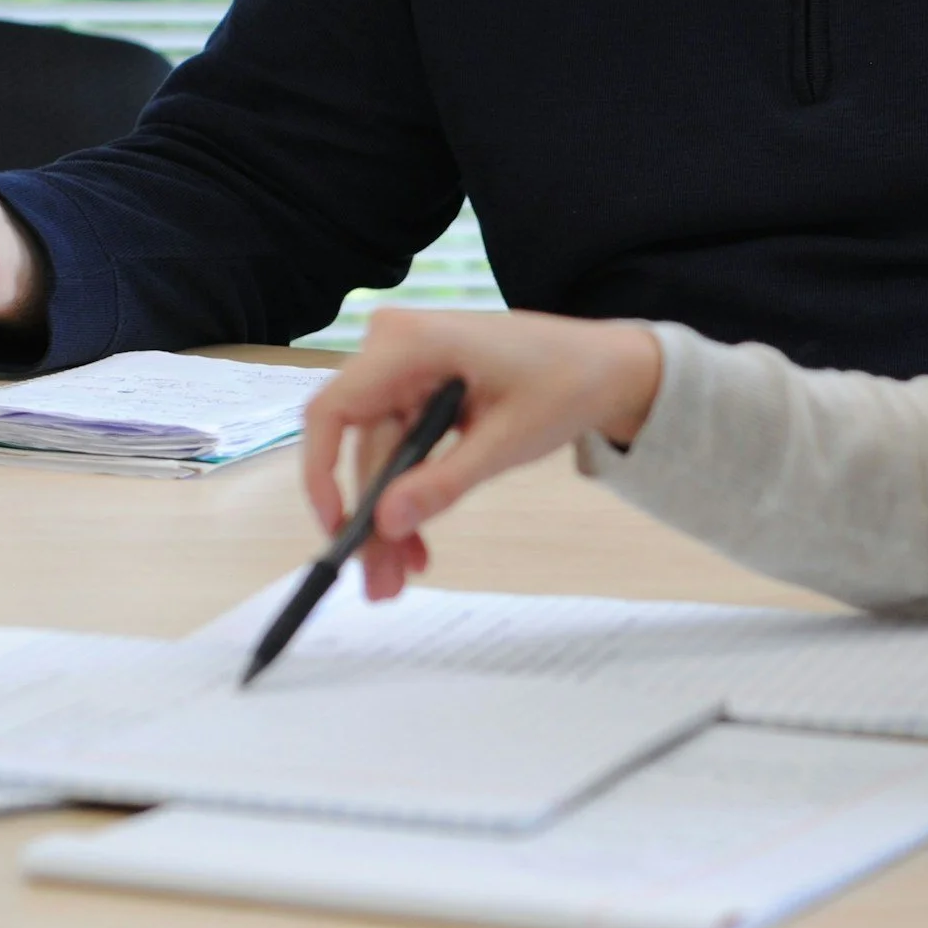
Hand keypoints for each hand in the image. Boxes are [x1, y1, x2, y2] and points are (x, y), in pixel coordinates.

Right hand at [301, 309, 664, 598]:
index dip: (322, 474)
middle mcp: (396, 348)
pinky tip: (415, 543)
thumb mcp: (508, 441)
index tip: (337, 531)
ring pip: (382, 456)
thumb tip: (386, 523)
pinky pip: (403, 447)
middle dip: (373, 519)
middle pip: (362, 446)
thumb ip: (444, 482)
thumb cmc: (566, 385)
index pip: (333, 410)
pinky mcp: (420, 389)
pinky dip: (411, 492)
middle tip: (380, 584)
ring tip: (399, 579)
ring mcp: (406, 368)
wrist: (605, 365)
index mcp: (411, 344)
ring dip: (392, 517)